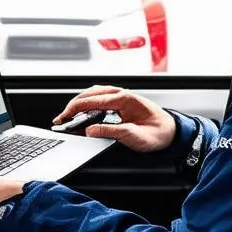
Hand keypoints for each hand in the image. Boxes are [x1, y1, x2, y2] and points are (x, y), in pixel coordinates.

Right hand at [53, 85, 176, 152]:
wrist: (171, 132)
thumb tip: (90, 131)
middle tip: (60, 119)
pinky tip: (81, 114)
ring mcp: (120, 97)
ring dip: (79, 104)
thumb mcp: (134, 136)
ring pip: (93, 94)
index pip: (93, 100)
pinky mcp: (120, 103)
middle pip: (89, 94)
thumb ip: (111, 131)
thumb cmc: (157, 133)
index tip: (63, 117)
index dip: (75, 109)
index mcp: (125, 98)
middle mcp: (121, 94)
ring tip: (68, 117)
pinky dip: (87, 104)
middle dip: (72, 106)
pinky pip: (99, 99)